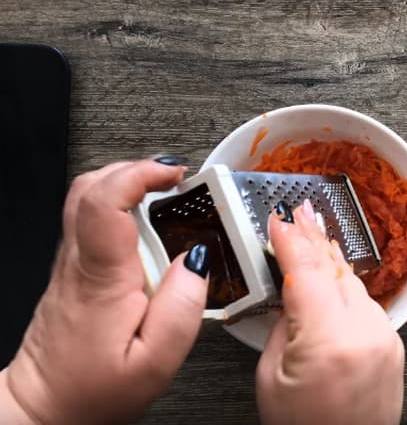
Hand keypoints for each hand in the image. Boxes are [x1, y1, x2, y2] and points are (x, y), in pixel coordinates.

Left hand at [0, 158, 209, 423]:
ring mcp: (72, 261)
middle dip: (136, 168)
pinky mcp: (74, 267)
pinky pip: (92, 217)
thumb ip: (183, 307)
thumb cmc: (94, 389)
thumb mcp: (156, 362)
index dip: (140, 174)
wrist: (44, 406)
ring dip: (128, 182)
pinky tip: (148, 226)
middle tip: (175, 180)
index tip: (174, 175)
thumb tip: (200, 259)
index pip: (104, 200)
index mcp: (102, 278)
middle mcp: (80, 260)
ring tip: (166, 195)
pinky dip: (121, 203)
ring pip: (87, 196)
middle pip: (90, 185)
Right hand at [256, 200, 404, 424]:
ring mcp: (384, 338)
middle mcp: (365, 333)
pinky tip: (335, 273)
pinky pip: (365, 302)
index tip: (280, 219)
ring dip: (331, 258)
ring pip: (352, 282)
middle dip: (315, 236)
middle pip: (335, 269)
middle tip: (301, 210)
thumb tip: (292, 294)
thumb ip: (284, 326)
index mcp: (329, 340)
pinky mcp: (392, 344)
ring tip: (314, 233)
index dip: (291, 239)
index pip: (308, 271)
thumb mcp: (272, 377)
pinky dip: (346, 284)